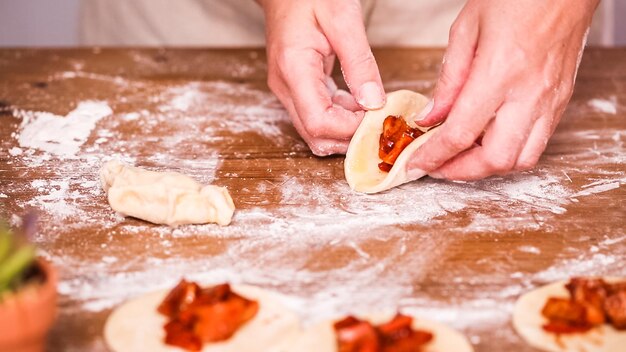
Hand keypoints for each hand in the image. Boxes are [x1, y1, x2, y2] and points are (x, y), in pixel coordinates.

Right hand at [258, 0, 384, 155]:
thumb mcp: (343, 19)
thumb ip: (360, 63)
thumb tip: (375, 102)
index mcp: (294, 70)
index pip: (319, 123)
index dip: (350, 129)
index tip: (377, 116)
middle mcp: (285, 87)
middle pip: (315, 136)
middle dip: (349, 137)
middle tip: (378, 121)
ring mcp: (287, 90)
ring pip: (315, 132)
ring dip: (346, 129)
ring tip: (372, 110)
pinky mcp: (295, 88)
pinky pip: (317, 115)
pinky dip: (340, 117)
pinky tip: (359, 102)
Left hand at [408, 0, 598, 179]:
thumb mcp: (466, 29)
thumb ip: (448, 79)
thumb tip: (431, 117)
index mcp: (500, 72)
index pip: (460, 133)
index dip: (433, 156)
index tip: (416, 164)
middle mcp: (529, 93)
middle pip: (494, 159)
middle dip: (460, 171)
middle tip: (438, 165)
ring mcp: (550, 100)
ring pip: (521, 160)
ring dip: (487, 167)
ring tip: (462, 155)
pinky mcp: (561, 100)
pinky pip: (537, 143)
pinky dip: (510, 152)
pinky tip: (489, 139)